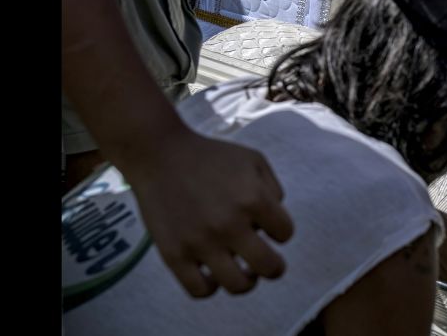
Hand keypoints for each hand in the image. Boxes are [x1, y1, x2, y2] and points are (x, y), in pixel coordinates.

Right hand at [122, 131, 294, 297]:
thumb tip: (275, 223)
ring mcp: (200, 242)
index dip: (280, 231)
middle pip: (269, 267)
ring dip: (247, 281)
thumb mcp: (254, 161)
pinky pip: (200, 291)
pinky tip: (213, 272)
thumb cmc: (211, 157)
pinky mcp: (174, 255)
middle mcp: (229, 224)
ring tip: (242, 271)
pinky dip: (212, 287)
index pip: (285, 234)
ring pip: (238, 286)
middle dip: (274, 267)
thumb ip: (274, 190)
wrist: (160, 156)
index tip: (269, 226)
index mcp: (253, 199)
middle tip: (266, 260)